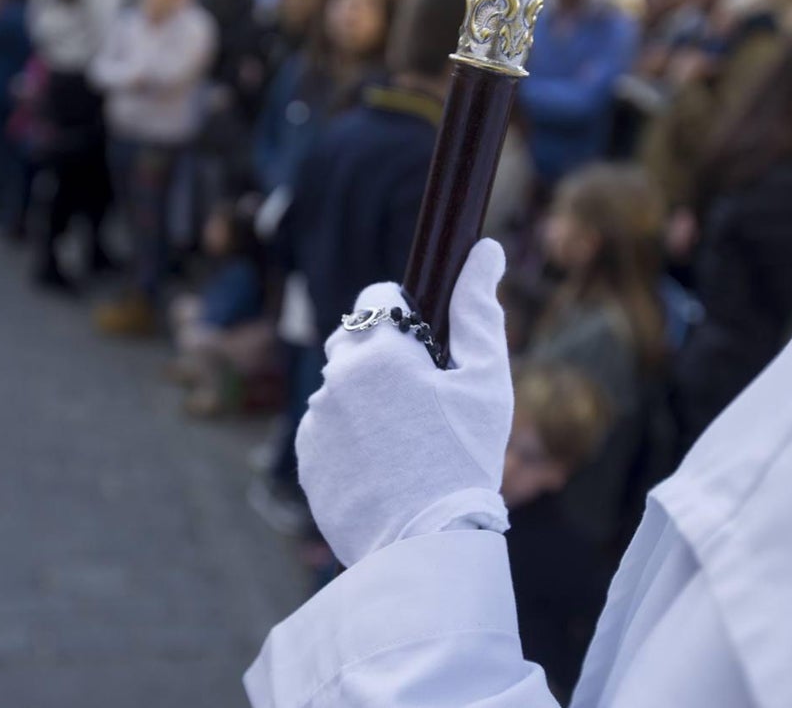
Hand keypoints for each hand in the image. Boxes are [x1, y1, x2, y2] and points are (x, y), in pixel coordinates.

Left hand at [296, 240, 513, 567]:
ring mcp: (315, 422)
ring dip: (362, 401)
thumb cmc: (465, 456)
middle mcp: (335, 378)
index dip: (402, 314)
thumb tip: (485, 248)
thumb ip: (478, 309)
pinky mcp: (306, 461)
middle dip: (379, 358)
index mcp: (379, 350)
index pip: (376, 298)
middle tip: (418, 398)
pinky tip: (381, 467)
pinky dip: (346, 441)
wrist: (426, 543)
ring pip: (338, 391)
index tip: (424, 344)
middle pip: (352, 343)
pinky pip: (324, 433)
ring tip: (403, 442)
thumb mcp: (485, 379)